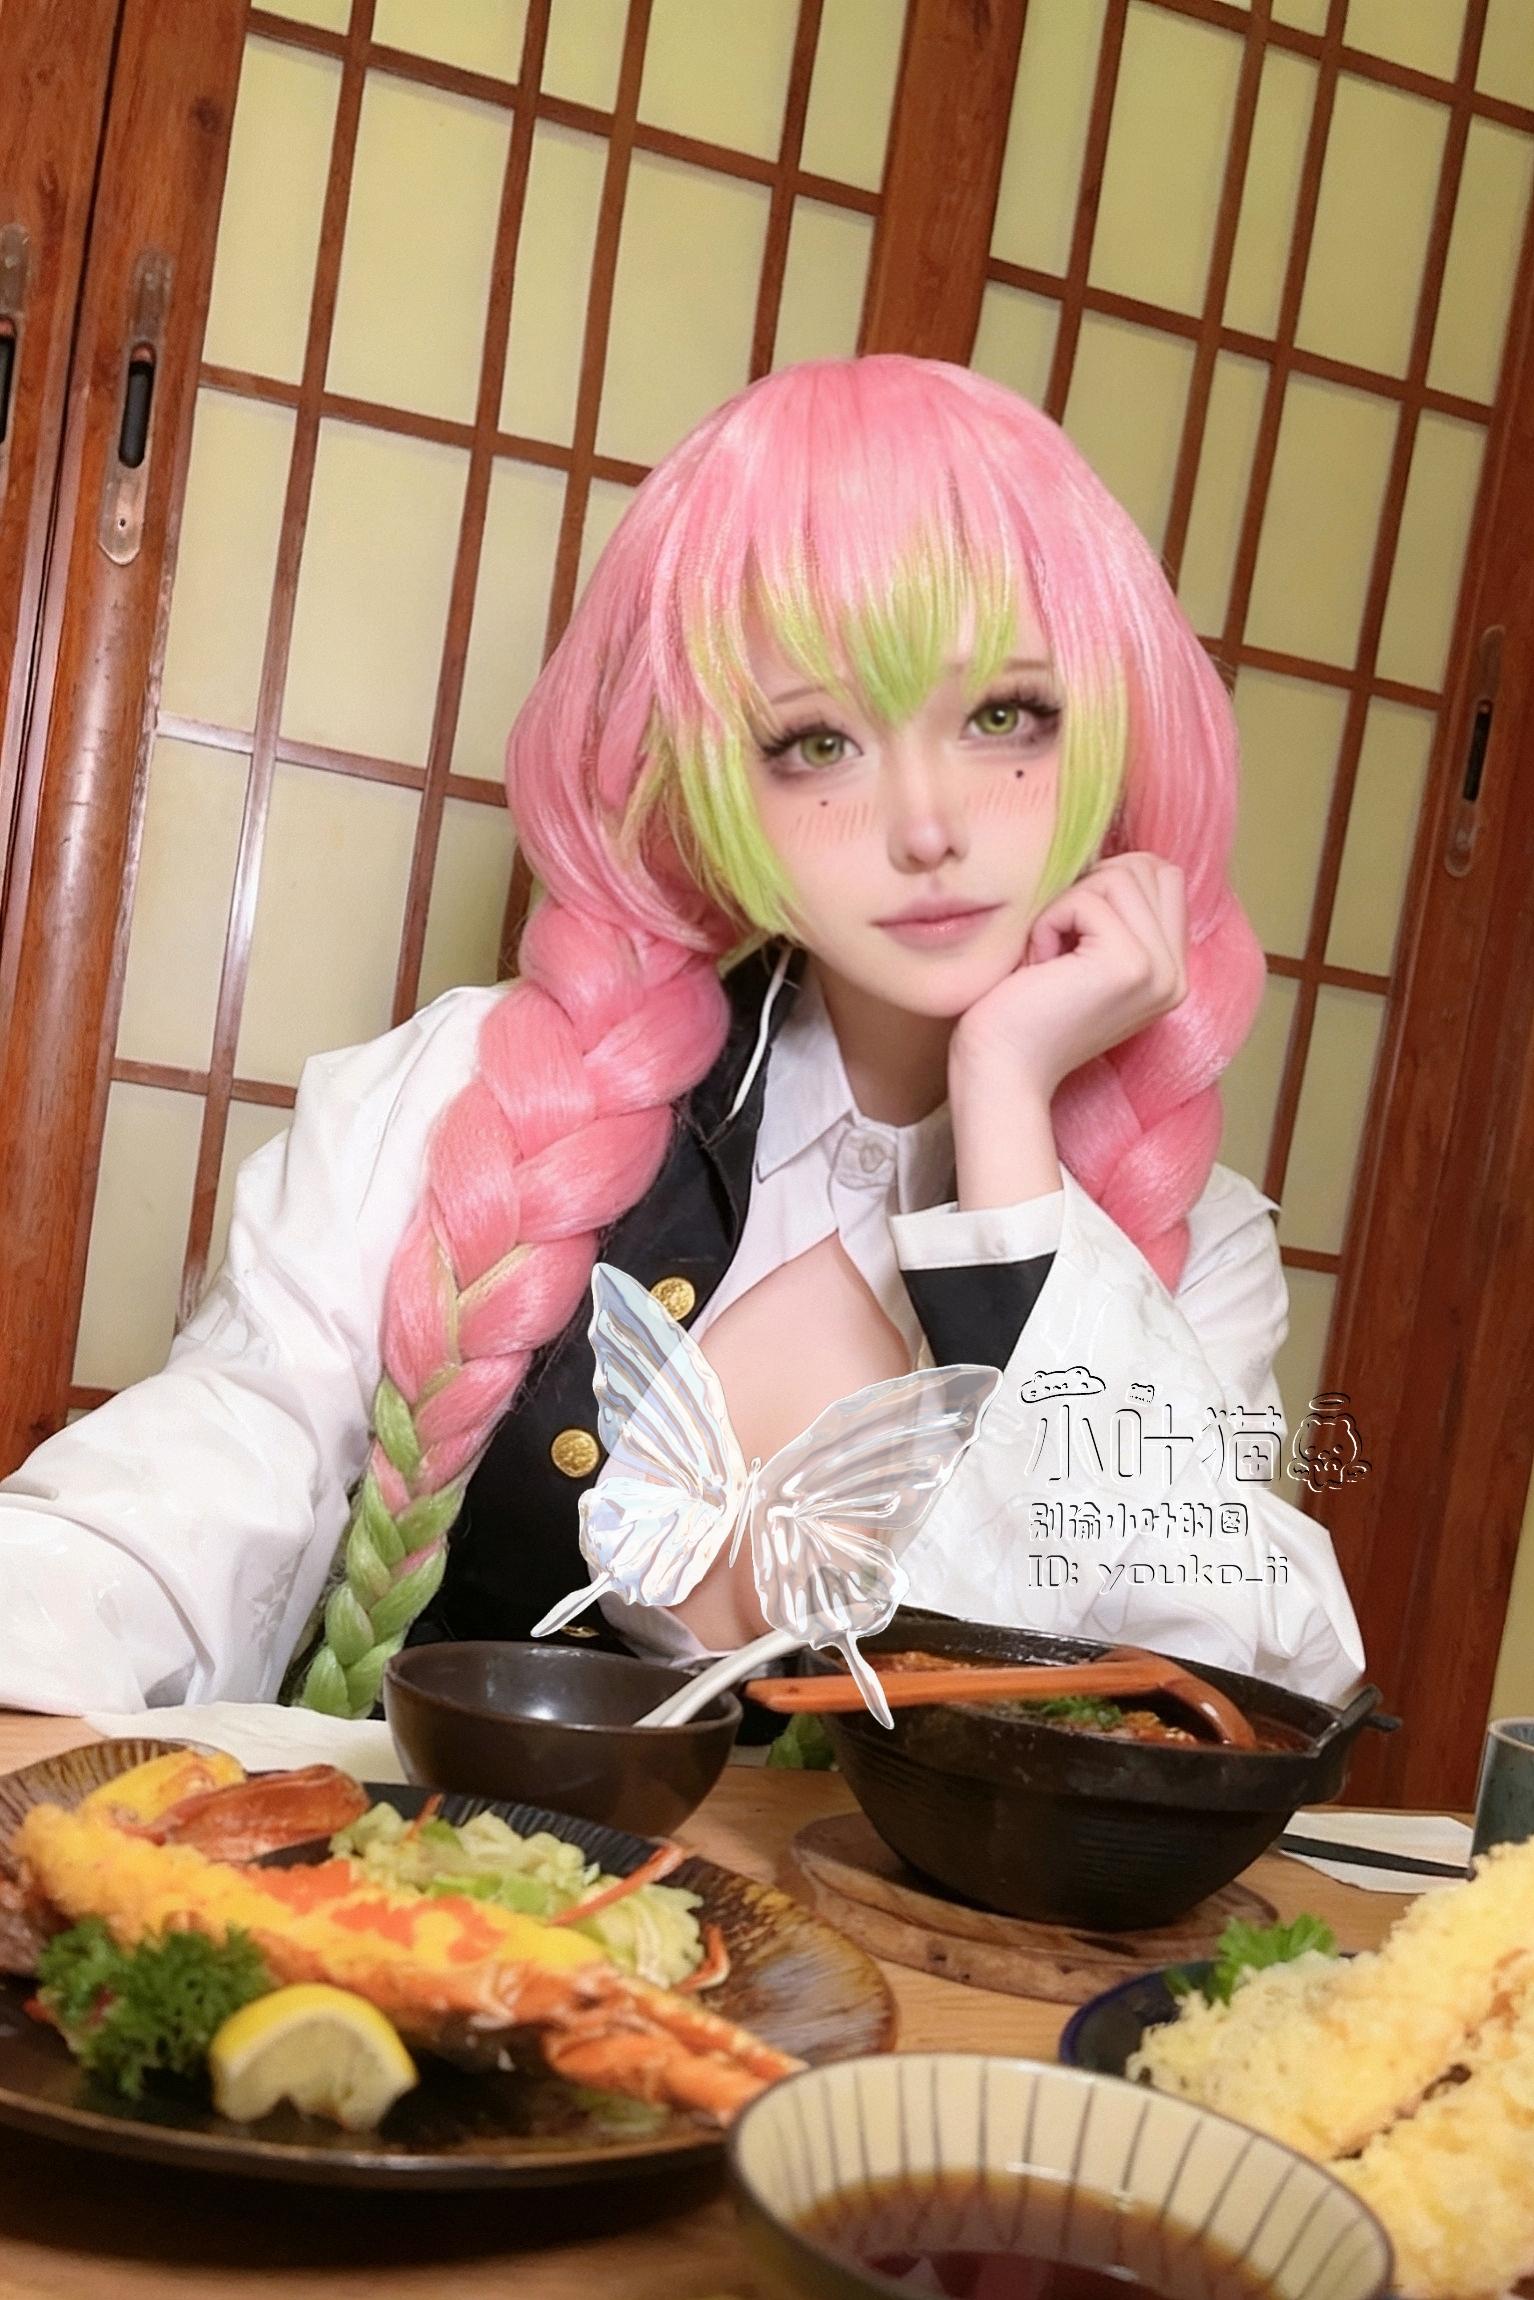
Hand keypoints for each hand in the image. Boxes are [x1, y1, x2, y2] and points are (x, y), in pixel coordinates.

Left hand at [951, 852, 1188, 1100]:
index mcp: (1170, 971)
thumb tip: (1115, 854)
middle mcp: (1177, 974)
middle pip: (1148, 867)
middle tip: (1057, 944)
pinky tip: (1038, 968)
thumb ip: (1113, 915)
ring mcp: (1160, 971)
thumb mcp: (1080, 956)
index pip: (1163, 876)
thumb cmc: (1021, 1013)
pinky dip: (1049, 924)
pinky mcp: (1131, 966)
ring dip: (1066, 907)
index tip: (1070, 929)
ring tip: (1048, 959)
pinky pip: (1087, 899)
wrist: (999, 1072)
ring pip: (1119, 876)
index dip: (1108, 880)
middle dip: (1089, 888)